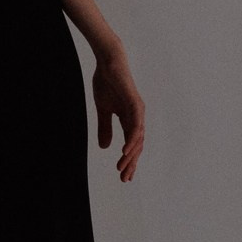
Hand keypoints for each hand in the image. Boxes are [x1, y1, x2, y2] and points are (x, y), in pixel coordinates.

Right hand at [92, 45, 145, 182]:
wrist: (107, 63)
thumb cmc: (106, 83)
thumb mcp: (103, 110)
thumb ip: (105, 127)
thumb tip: (105, 147)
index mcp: (129, 119)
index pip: (131, 145)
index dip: (128, 161)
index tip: (124, 176)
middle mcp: (137, 118)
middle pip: (137, 146)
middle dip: (131, 163)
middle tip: (125, 179)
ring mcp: (138, 111)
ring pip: (137, 139)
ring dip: (130, 155)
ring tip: (123, 168)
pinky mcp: (135, 104)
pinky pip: (135, 126)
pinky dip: (131, 139)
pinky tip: (125, 151)